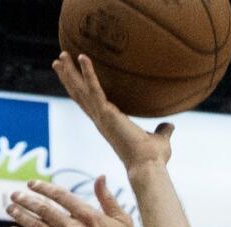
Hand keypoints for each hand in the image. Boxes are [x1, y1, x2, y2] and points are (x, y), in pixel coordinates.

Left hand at [6, 178, 148, 226]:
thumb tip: (100, 177)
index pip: (61, 196)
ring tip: (11, 208)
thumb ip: (107, 198)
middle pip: (45, 210)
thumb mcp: (122, 220)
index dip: (44, 188)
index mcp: (91, 217)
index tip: (32, 184)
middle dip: (27, 200)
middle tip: (15, 195)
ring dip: (21, 216)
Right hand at [54, 52, 173, 168]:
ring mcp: (101, 117)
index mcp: (109, 124)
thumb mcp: (160, 139)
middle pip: (79, 95)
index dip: (80, 90)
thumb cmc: (153, 157)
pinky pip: (94, 89)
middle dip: (68, 77)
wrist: (149, 166)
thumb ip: (163, 130)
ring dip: (70, 72)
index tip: (73, 77)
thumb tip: (171, 125)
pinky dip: (88, 73)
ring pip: (80, 90)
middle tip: (59, 60)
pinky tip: (83, 57)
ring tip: (62, 55)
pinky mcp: (107, 114)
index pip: (90, 103)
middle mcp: (100, 120)